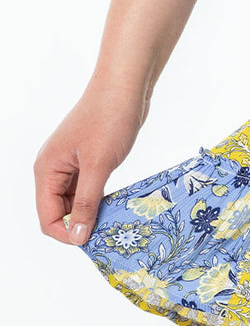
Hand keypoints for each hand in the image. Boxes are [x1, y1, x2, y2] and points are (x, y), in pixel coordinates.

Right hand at [33, 78, 150, 245]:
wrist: (126, 85)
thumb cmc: (109, 118)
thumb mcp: (98, 165)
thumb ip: (86, 203)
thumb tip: (77, 237)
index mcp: (47, 170)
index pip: (47, 217)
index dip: (66, 233)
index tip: (92, 240)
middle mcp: (54, 168)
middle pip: (58, 211)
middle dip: (79, 224)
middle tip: (105, 232)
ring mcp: (71, 163)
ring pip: (74, 200)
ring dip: (90, 211)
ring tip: (112, 220)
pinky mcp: (88, 157)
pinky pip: (87, 187)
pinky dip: (98, 198)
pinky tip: (114, 204)